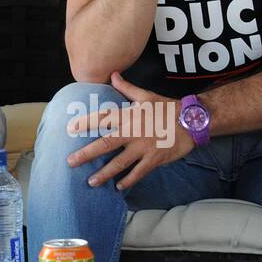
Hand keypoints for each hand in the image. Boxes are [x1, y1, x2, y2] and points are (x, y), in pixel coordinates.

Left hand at [65, 72, 194, 191]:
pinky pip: (138, 172)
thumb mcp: (146, 96)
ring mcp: (143, 148)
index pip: (102, 119)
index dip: (85, 123)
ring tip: (91, 182)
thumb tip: (113, 74)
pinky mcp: (154, 159)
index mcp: (128, 116)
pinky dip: (128, 180)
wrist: (191, 121)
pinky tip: (119, 187)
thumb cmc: (167, 108)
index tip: (70, 128)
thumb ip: (127, 87)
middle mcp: (132, 132)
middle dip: (86, 154)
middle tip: (70, 162)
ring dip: (104, 173)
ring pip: (119, 163)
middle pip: (105, 144)